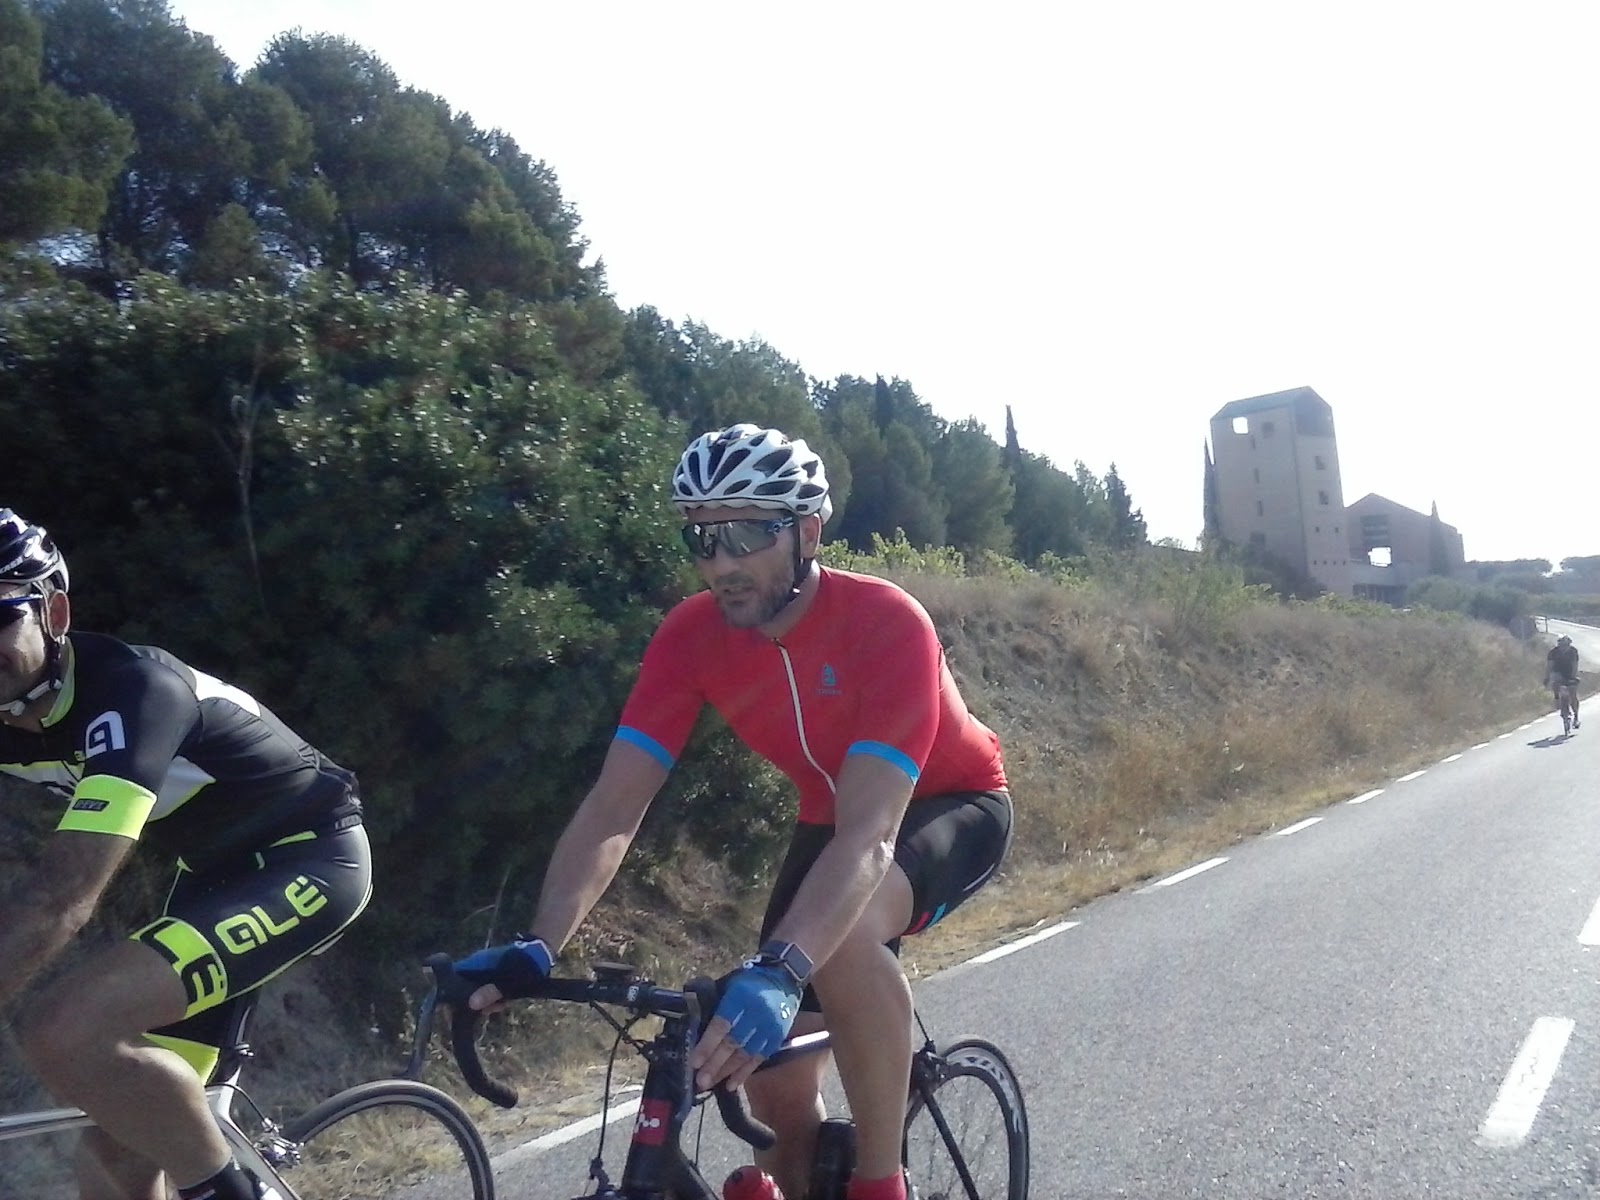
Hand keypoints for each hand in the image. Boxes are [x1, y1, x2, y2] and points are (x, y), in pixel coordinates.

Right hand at [451, 937, 553, 1011]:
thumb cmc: (524, 965)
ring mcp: (484, 970)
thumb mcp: (509, 982)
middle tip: (487, 1010)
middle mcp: (476, 966)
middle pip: (463, 988)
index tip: (455, 1010)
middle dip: (472, 1003)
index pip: (452, 977)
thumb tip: (471, 1004)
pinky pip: (487, 989)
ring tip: (500, 1005)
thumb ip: (490, 993)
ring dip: (487, 1002)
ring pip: (476, 991)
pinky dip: (494, 998)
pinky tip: (504, 1002)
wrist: (541, 953)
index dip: (450, 994)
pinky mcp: (494, 975)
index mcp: (475, 963)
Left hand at [688, 964, 800, 1091]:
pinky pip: (759, 1059)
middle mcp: (757, 1012)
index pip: (721, 1025)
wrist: (784, 977)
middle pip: (733, 1043)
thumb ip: (714, 1003)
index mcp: (741, 996)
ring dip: (726, 1072)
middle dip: (714, 1064)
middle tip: (700, 1081)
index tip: (694, 1062)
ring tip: (710, 1084)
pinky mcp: (777, 1037)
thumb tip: (691, 1025)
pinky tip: (731, 1084)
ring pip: (745, 1054)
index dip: (707, 1045)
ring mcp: (769, 1027)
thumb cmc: (749, 982)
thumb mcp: (730, 985)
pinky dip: (744, 1073)